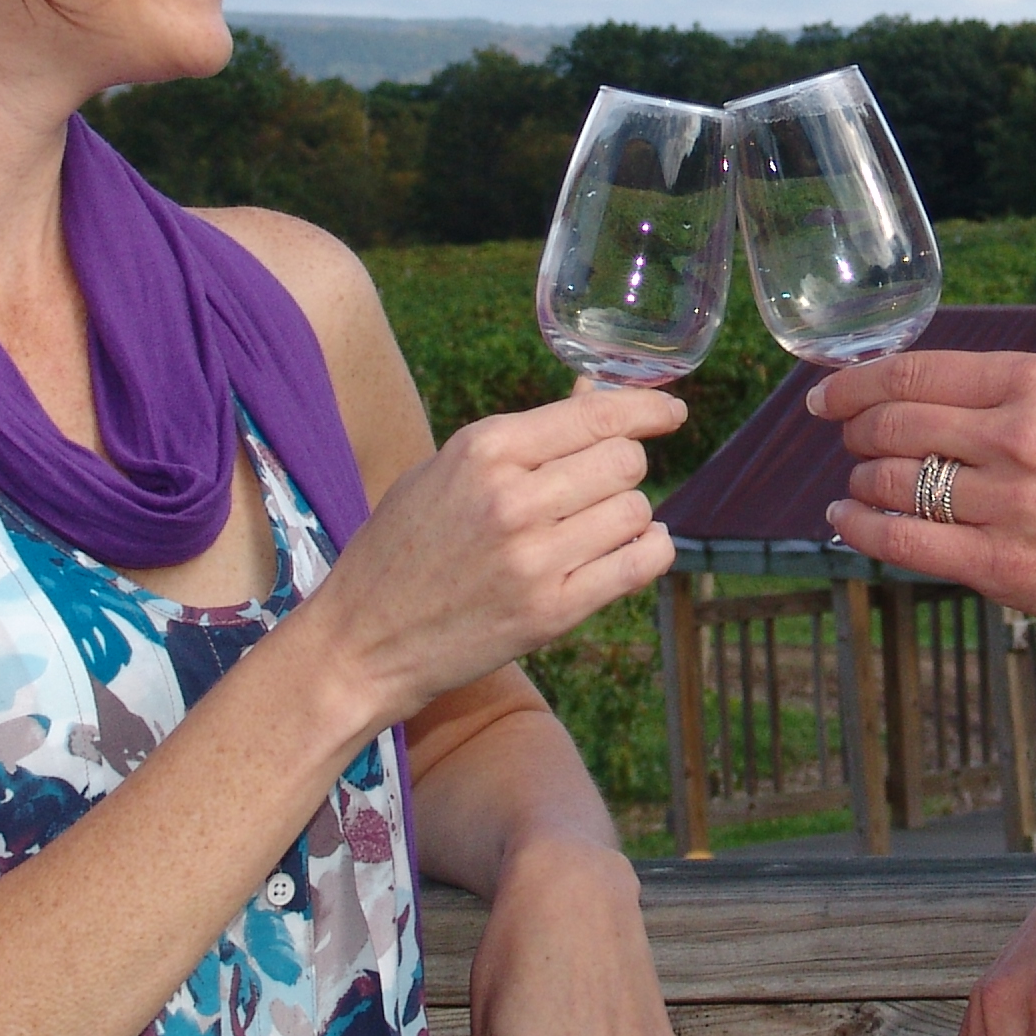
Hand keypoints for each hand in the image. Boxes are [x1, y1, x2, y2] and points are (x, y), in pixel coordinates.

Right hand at [313, 392, 683, 727]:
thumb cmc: (404, 545)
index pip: (598, 415)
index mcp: (485, 449)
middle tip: (599, 486)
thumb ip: (527, 435)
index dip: (648, 409)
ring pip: (635, 511)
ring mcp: (535, 559)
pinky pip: (640, 565)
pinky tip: (630, 551)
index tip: (672, 413)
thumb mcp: (449, 468)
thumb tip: (598, 396)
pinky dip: (649, 552)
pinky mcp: (551, 613)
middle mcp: (513, 499)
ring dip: (627, 516)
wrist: (364, 639)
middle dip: (623, 467)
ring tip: (593, 527)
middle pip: (625, 461)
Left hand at [811, 351, 1035, 641]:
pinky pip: (901, 541)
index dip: (853, 385)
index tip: (826, 398)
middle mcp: (1015, 434)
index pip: (912, 372)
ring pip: (889, 482)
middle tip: (849, 444)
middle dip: (855, 435)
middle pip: (891, 424)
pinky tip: (848, 521)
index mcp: (1032, 382)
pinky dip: (861, 529)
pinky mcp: (999, 562)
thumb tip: (904, 398)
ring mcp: (1006, 501)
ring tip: (862, 488)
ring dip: (860, 484)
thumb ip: (995, 399)